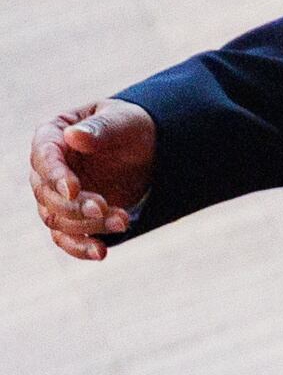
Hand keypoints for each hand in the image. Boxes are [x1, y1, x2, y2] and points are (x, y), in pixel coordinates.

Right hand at [29, 100, 153, 260]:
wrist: (147, 149)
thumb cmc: (131, 127)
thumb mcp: (124, 121)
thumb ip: (101, 128)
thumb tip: (74, 136)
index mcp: (52, 136)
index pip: (43, 158)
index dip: (55, 175)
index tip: (73, 189)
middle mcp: (47, 169)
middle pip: (47, 194)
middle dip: (76, 206)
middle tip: (106, 207)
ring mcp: (58, 195)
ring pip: (57, 219)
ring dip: (88, 225)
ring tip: (123, 221)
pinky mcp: (73, 217)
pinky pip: (66, 238)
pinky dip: (80, 247)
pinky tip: (101, 252)